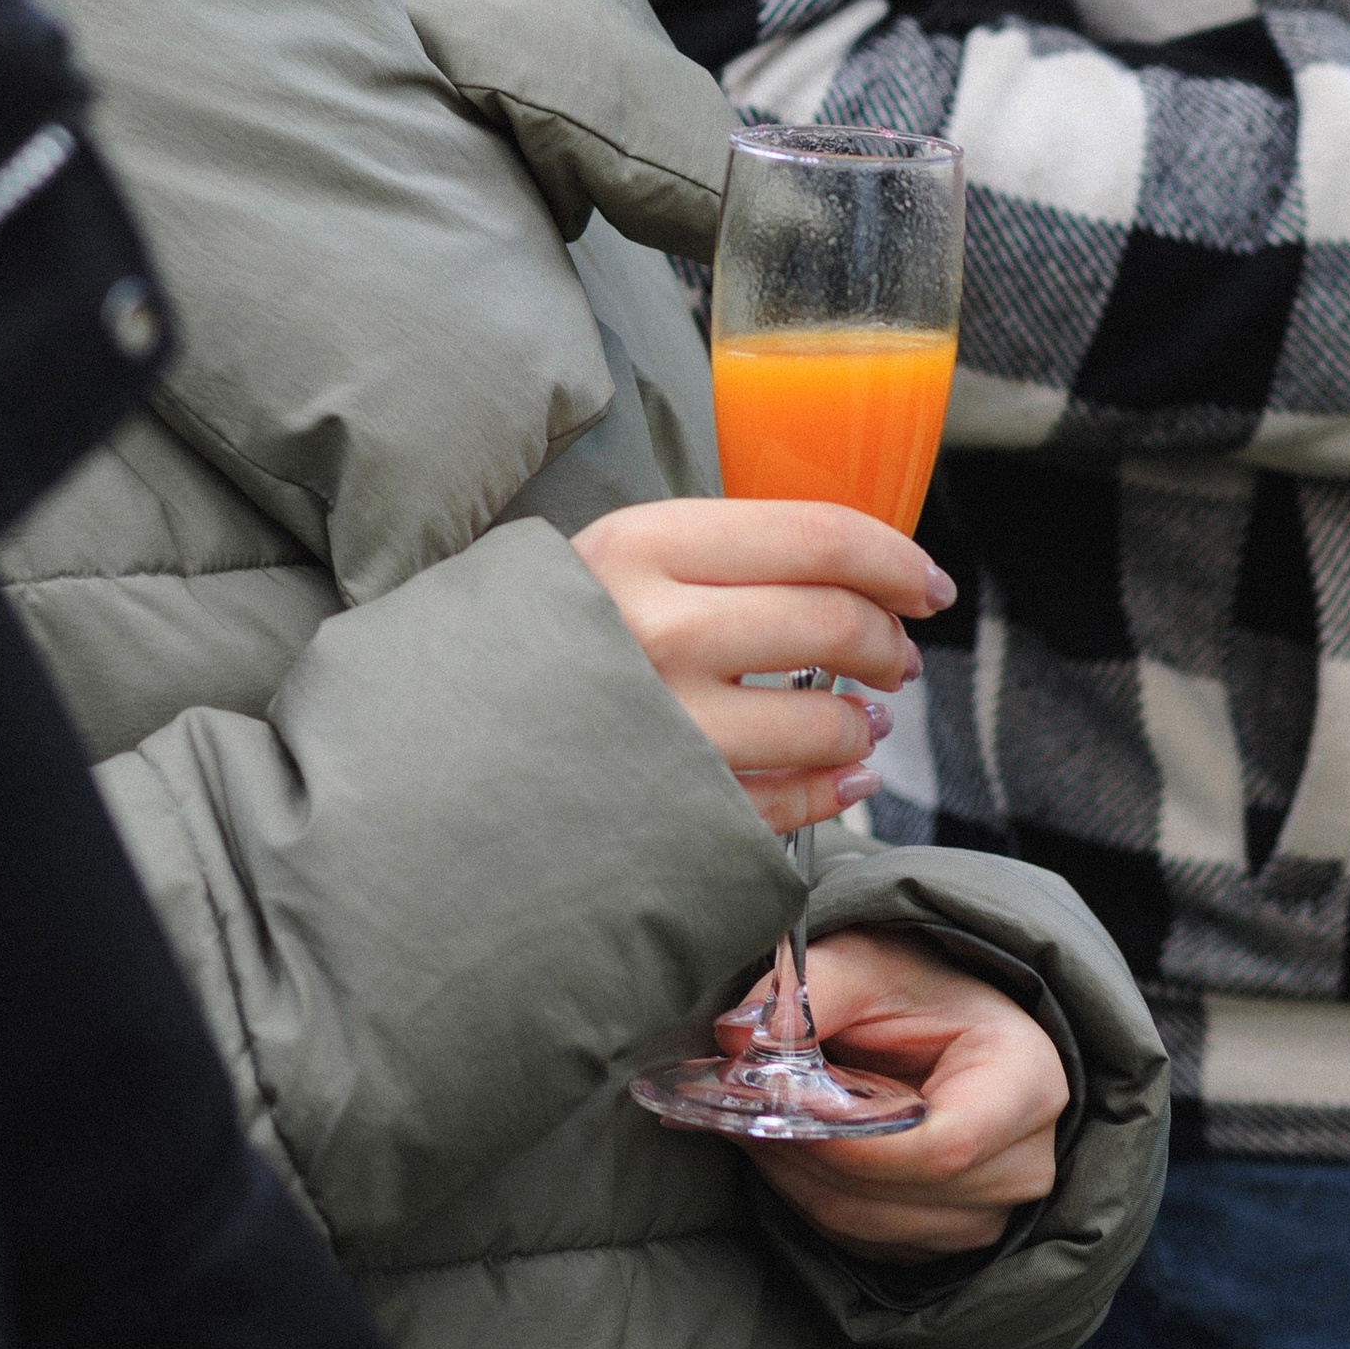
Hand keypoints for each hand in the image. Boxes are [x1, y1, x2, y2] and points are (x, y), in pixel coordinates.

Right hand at [569, 496, 955, 832]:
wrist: (423, 753)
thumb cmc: (533, 648)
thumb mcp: (605, 563)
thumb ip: (708, 556)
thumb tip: (846, 572)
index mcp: (640, 547)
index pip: (818, 535)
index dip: (895, 559)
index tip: (926, 585)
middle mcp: (656, 630)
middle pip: (833, 622)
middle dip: (886, 643)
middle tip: (893, 658)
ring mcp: (665, 730)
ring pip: (824, 723)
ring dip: (861, 725)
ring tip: (858, 722)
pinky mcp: (671, 812)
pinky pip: (789, 804)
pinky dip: (830, 790)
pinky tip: (837, 777)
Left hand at [736, 931, 1067, 1256]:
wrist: (938, 1023)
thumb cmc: (912, 987)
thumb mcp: (866, 962)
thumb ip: (811, 990)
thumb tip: (740, 1036)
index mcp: (1027, 1080)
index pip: (945, 1146)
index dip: (852, 1140)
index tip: (779, 1105)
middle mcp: (1023, 1161)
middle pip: (900, 1191)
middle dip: (805, 1152)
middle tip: (733, 1104)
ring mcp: (992, 1211)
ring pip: (868, 1222)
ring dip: (794, 1175)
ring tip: (751, 1118)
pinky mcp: (946, 1237)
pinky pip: (860, 1239)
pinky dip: (807, 1195)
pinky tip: (783, 1146)